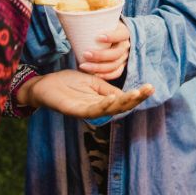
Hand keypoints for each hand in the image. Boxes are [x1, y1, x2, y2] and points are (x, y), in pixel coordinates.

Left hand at [18, 70, 153, 117]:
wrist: (44, 84)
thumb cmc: (68, 83)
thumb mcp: (93, 82)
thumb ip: (108, 89)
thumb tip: (127, 94)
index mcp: (102, 101)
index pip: (123, 100)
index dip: (137, 95)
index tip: (150, 87)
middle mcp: (96, 109)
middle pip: (120, 107)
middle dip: (135, 99)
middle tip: (148, 89)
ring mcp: (86, 111)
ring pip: (108, 110)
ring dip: (123, 103)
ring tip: (135, 94)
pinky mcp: (74, 111)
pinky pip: (91, 110)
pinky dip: (103, 105)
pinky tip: (112, 98)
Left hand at [80, 21, 130, 79]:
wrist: (111, 35)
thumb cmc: (103, 27)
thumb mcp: (101, 20)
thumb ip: (91, 18)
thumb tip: (71, 15)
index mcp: (123, 32)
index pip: (121, 34)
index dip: (112, 36)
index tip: (98, 37)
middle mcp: (125, 45)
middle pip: (116, 53)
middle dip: (100, 55)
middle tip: (86, 54)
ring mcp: (124, 57)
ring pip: (114, 65)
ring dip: (99, 67)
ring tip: (83, 66)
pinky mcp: (120, 66)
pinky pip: (116, 73)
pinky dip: (105, 75)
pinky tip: (94, 74)